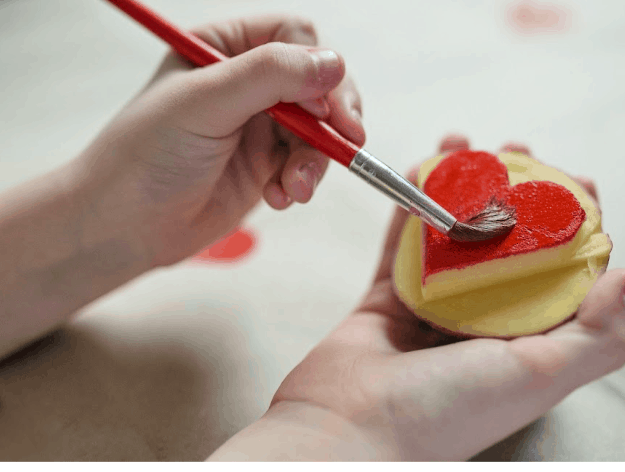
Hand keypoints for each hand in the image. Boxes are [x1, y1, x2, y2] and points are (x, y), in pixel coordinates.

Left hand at [69, 15, 363, 266]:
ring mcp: (260, 125)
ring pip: (319, 128)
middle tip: (343, 142)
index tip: (325, 107)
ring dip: (315, 159)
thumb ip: (270, 77)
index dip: (318, 70)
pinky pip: (306, 163)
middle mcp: (246, 83)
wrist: (125, 226)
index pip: (294, 39)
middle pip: (318, 83)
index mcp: (224, 48)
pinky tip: (280, 196)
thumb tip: (334, 64)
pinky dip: (302, 181)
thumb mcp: (205, 103)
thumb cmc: (146, 156)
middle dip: (331, 117)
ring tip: (295, 186)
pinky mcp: (266, 164)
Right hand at [211, 134, 624, 460]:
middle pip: (505, 247)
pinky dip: (408, 207)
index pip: (560, 276)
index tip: (572, 181)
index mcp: (524, 346)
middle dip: (513, 193)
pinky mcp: (386, 302)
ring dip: (458, 190)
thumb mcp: (537, 377)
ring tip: (464, 145)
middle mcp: (481, 327)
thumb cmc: (443, 411)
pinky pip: (400, 246)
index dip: (572, 225)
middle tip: (514, 150)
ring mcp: (431, 312)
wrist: (346, 429)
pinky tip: (419, 169)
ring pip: (451, 239)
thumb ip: (594, 336)